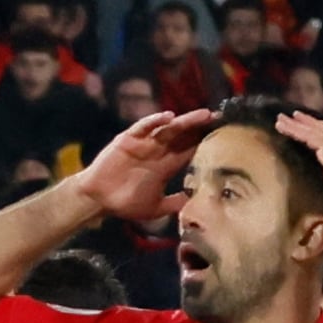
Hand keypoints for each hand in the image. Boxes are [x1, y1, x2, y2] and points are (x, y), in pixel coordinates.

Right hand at [73, 108, 213, 223]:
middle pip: (183, 136)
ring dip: (185, 121)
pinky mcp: (129, 139)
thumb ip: (175, 203)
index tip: (223, 135)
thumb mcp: (156, 208)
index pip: (189, 151)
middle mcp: (157, 151)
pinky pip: (143, 127)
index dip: (205, 142)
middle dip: (200, 127)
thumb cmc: (125, 203)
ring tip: (202, 115)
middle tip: (219, 119)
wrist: (99, 200)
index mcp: (165, 166)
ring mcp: (144, 144)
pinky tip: (169, 117)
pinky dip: (155, 121)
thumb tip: (196, 203)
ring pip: (168, 129)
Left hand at [273, 108, 322, 230]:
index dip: (318, 133)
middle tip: (290, 117)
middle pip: (321, 131)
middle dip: (305, 123)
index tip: (306, 128)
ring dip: (295, 125)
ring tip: (280, 119)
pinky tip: (285, 128)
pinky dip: (296, 131)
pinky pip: (309, 138)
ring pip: (312, 132)